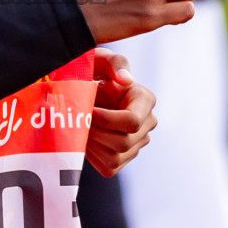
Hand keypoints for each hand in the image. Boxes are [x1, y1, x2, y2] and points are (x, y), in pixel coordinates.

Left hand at [85, 49, 156, 176]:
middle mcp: (147, 124)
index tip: (88, 110)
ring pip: (115, 157)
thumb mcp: (102, 59)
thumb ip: (115, 63)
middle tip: (79, 120)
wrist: (85, 91)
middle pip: (123, 143)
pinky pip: (109, 167)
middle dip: (96, 133)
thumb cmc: (94, 72)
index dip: (106, 120)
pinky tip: (86, 139)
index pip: (132, 122)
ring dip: (92, 145)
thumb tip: (126, 79)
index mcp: (145, 100)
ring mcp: (137, 144)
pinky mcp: (123, 159)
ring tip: (81, 127)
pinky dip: (93, 156)